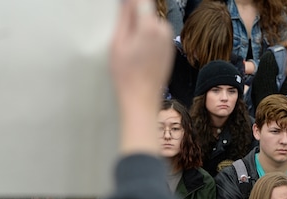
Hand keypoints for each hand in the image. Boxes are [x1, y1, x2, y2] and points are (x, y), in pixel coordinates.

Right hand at [110, 0, 172, 154]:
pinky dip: (146, 38)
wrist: (141, 101)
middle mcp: (163, 29)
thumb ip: (124, 17)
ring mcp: (168, 39)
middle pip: (145, 10)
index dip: (129, 3)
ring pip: (150, 22)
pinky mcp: (169, 48)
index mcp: (150, 26)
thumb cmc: (126, 77)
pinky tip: (137, 56)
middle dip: (133, 17)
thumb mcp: (117, 44)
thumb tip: (128, 2)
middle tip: (122, 38)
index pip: (140, 0)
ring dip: (139, 28)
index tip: (122, 9)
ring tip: (129, 49)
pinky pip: (155, 34)